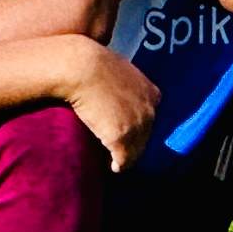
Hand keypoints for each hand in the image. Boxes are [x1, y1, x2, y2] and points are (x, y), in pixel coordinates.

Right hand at [60, 44, 162, 169]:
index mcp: (151, 93)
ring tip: (117, 162)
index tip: (127, 132)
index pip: (149, 118)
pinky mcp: (122, 137)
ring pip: (136, 150)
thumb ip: (124, 84)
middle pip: (145, 136)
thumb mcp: (118, 69)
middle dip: (134, 143)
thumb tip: (112, 91)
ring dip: (127, 156)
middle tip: (122, 152)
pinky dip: (119, 165)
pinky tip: (114, 168)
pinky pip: (124, 159)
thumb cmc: (91, 63)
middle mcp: (149, 110)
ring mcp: (137, 124)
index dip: (138, 127)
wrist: (81, 67)